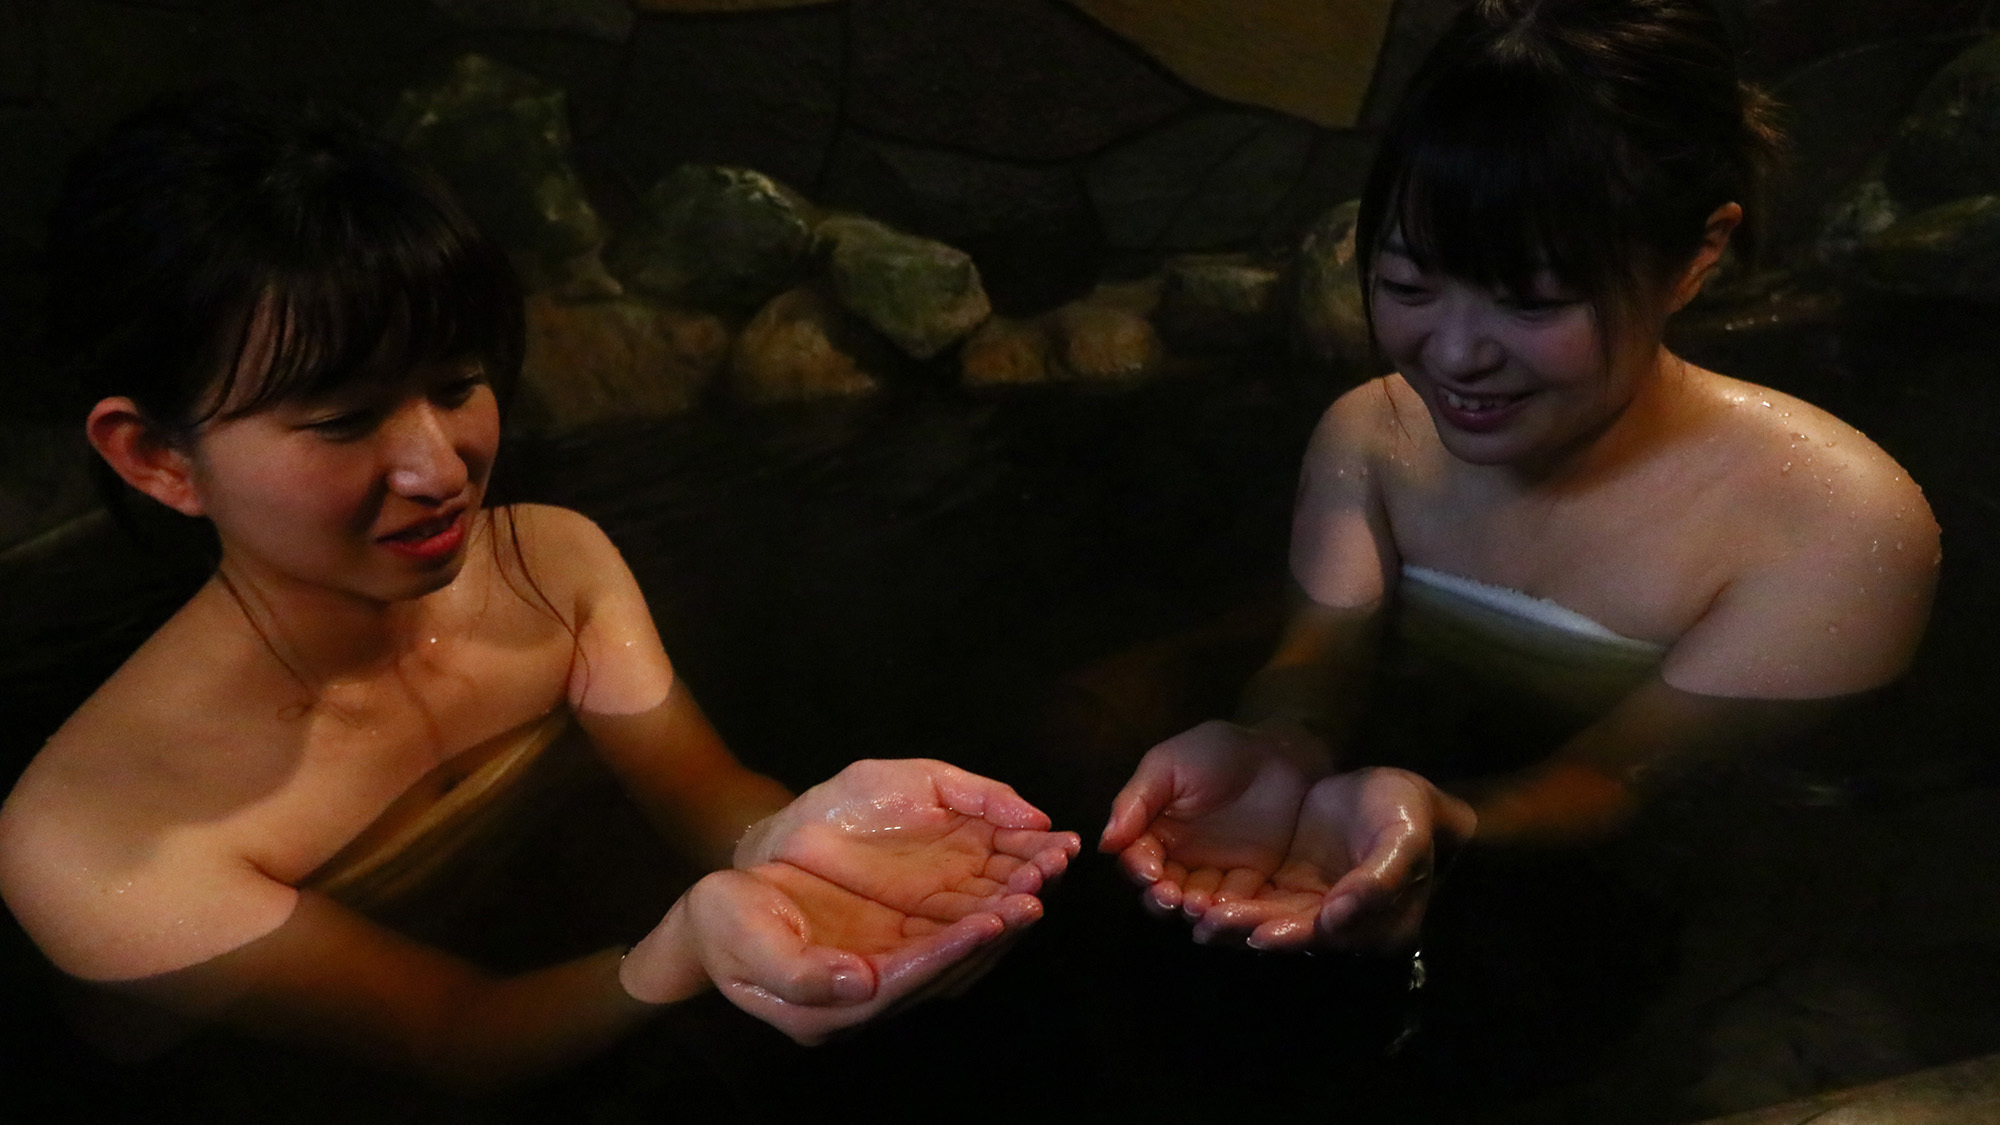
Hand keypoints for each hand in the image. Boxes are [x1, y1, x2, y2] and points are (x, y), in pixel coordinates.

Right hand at [680, 759, 1078, 1040]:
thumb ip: (801, 973)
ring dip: (997, 922)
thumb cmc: (725, 927)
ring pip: (954, 955)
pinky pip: (945, 933)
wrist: (710, 920)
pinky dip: (981, 911)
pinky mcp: (889, 948)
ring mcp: (881, 973)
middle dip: (992, 935)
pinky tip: (1010, 885)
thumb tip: (861, 984)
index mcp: (832, 1005)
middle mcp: (867, 998)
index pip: (906, 981)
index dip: (949, 953)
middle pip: (944, 973)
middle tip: (1035, 895)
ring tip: (1037, 884)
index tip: (990, 920)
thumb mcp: (748, 942)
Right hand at [1098, 719, 1331, 919]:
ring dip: (1193, 910)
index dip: (1138, 869)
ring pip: (1194, 904)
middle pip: (1160, 891)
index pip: (1136, 859)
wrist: (1279, 754)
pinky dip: (1229, 910)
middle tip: (1172, 897)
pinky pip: (1235, 903)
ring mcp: (1213, 873)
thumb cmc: (1216, 752)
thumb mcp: (1168, 765)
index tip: (1149, 872)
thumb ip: (1136, 801)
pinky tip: (1229, 908)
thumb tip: (1104, 843)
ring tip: (1200, 906)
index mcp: (1152, 831)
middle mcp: (1177, 859)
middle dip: (1162, 898)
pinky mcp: (1248, 882)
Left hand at [1191, 767, 1475, 952]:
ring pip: (1267, 916)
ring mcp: (1313, 907)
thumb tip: (1338, 917)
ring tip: (1194, 912)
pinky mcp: (1290, 886)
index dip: (1293, 935)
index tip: (1259, 934)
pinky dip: (1229, 897)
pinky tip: (1197, 893)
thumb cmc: (1406, 812)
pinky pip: (1256, 896)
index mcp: (1378, 926)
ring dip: (1231, 917)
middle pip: (1290, 931)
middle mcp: (1342, 927)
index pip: (1329, 937)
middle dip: (1248, 928)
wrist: (1392, 789)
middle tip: (1209, 922)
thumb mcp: (1402, 839)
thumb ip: (1377, 878)